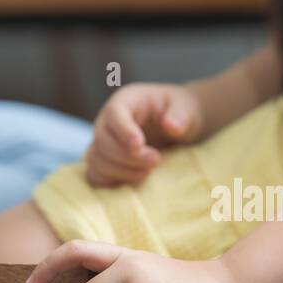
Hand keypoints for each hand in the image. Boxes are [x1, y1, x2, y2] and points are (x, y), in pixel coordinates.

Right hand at [84, 83, 203, 186]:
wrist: (179, 125)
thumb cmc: (181, 112)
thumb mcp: (187, 108)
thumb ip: (180, 116)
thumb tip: (171, 126)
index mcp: (126, 101)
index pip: (114, 113)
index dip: (123, 131)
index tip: (140, 146)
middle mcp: (108, 120)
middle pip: (102, 140)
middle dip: (127, 156)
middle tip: (156, 160)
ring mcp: (103, 142)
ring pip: (96, 159)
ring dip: (121, 171)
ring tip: (149, 172)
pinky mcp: (105, 161)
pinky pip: (95, 175)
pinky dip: (112, 182)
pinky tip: (136, 180)